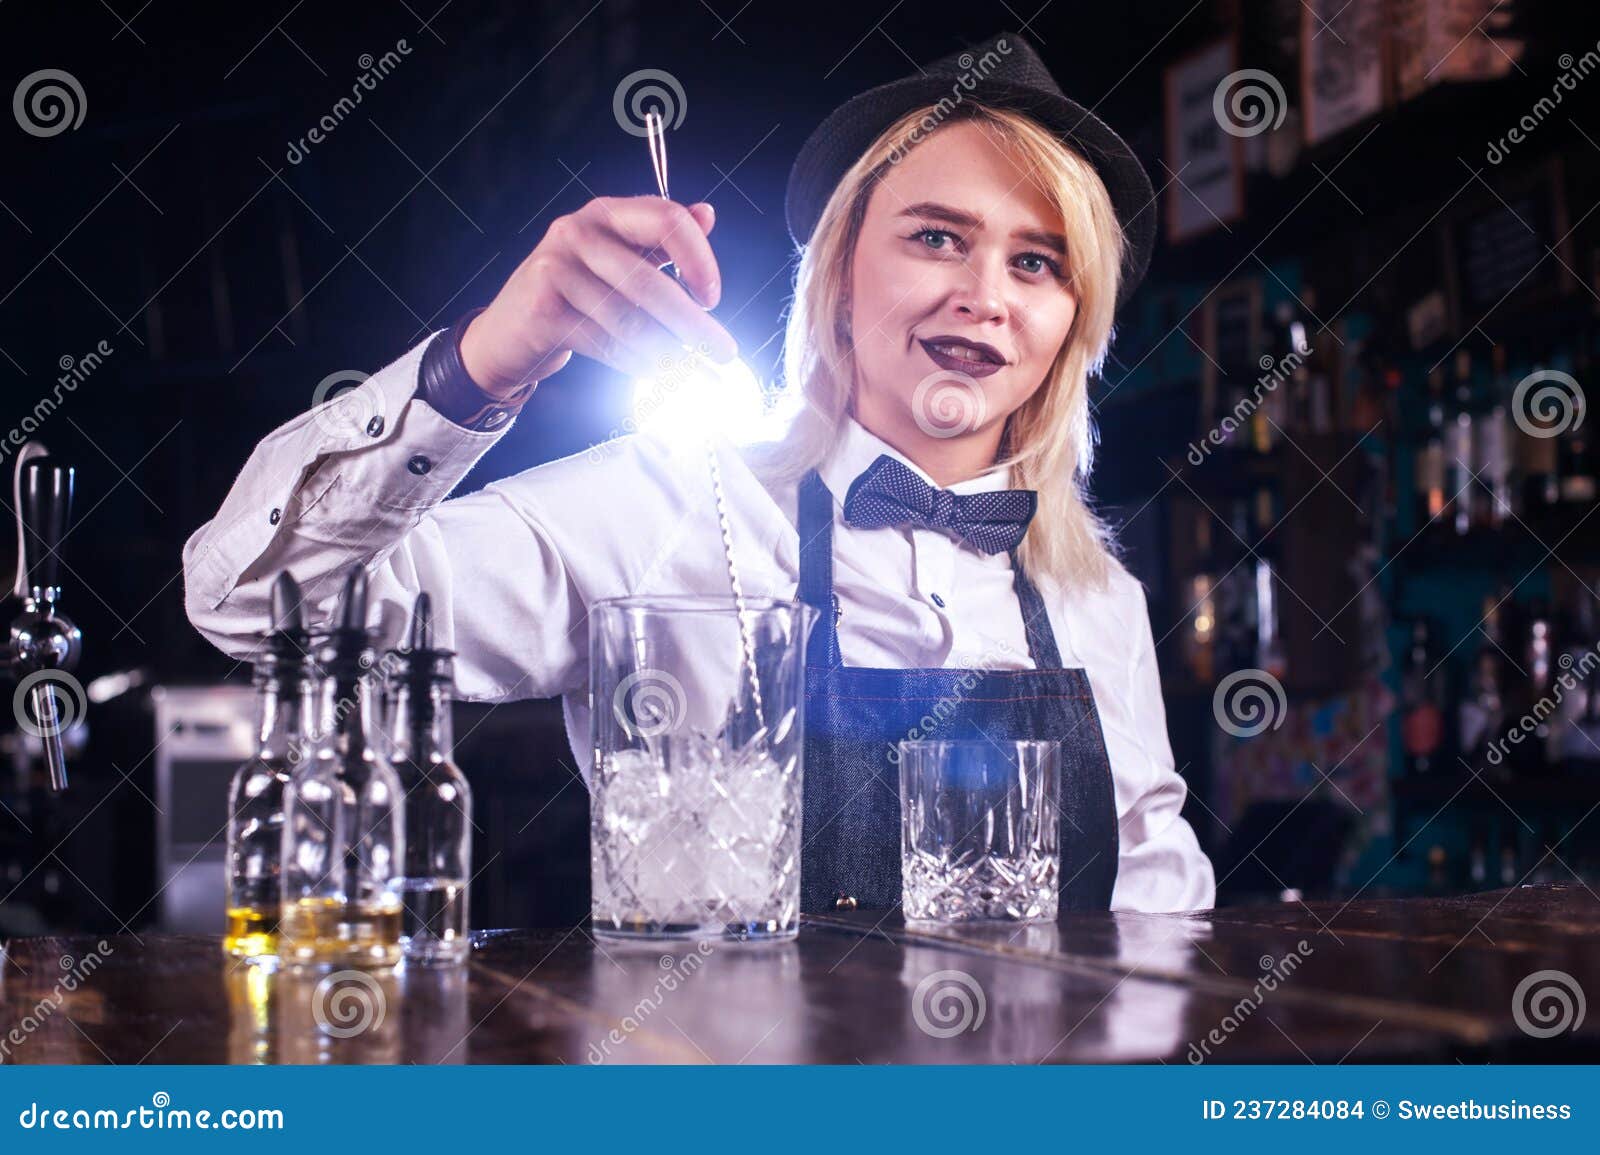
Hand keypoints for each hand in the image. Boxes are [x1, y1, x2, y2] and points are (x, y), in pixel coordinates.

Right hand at [458, 196, 737, 397]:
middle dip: (693, 323)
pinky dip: (634, 361)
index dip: (699, 259)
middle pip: (650, 281)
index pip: (666, 219)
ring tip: (688, 368)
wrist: (507, 332)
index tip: (713, 298)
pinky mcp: (544, 309)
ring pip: (629, 318)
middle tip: (723, 352)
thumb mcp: (618, 258)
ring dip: (666, 351)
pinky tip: (650, 369)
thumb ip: (660, 240)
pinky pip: (605, 341)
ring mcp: (555, 268)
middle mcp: (578, 232)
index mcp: (606, 213)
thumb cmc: (573, 294)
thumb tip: (707, 214)